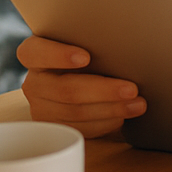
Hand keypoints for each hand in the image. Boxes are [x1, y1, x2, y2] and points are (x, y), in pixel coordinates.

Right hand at [17, 35, 145, 138]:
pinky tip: (123, 117)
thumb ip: (93, 42)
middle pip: (65, 89)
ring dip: (111, 109)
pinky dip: (105, 123)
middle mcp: (34, 82)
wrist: (85, 81)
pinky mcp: (55, 127)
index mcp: (34, 54)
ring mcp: (41, 108)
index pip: (34, 52)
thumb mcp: (87, 44)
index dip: (58, 55)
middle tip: (132, 89)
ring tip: (137, 104)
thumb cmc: (89, 55)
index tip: (86, 57)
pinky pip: (80, 129)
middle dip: (103, 90)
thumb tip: (126, 42)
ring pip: (75, 113)